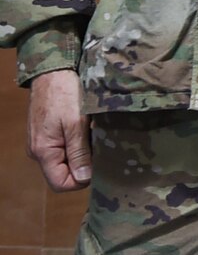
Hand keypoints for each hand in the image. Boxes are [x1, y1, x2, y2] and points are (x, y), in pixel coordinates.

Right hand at [27, 69, 90, 191]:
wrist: (52, 71)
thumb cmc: (64, 94)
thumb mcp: (76, 124)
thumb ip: (79, 152)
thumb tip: (84, 178)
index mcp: (43, 152)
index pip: (61, 183)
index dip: (81, 180)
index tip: (99, 165)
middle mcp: (39, 152)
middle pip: (64, 173)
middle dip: (84, 165)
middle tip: (101, 148)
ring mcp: (43, 142)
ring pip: (66, 160)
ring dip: (83, 153)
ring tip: (95, 136)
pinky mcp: (49, 133)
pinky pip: (65, 147)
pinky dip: (78, 143)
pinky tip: (89, 130)